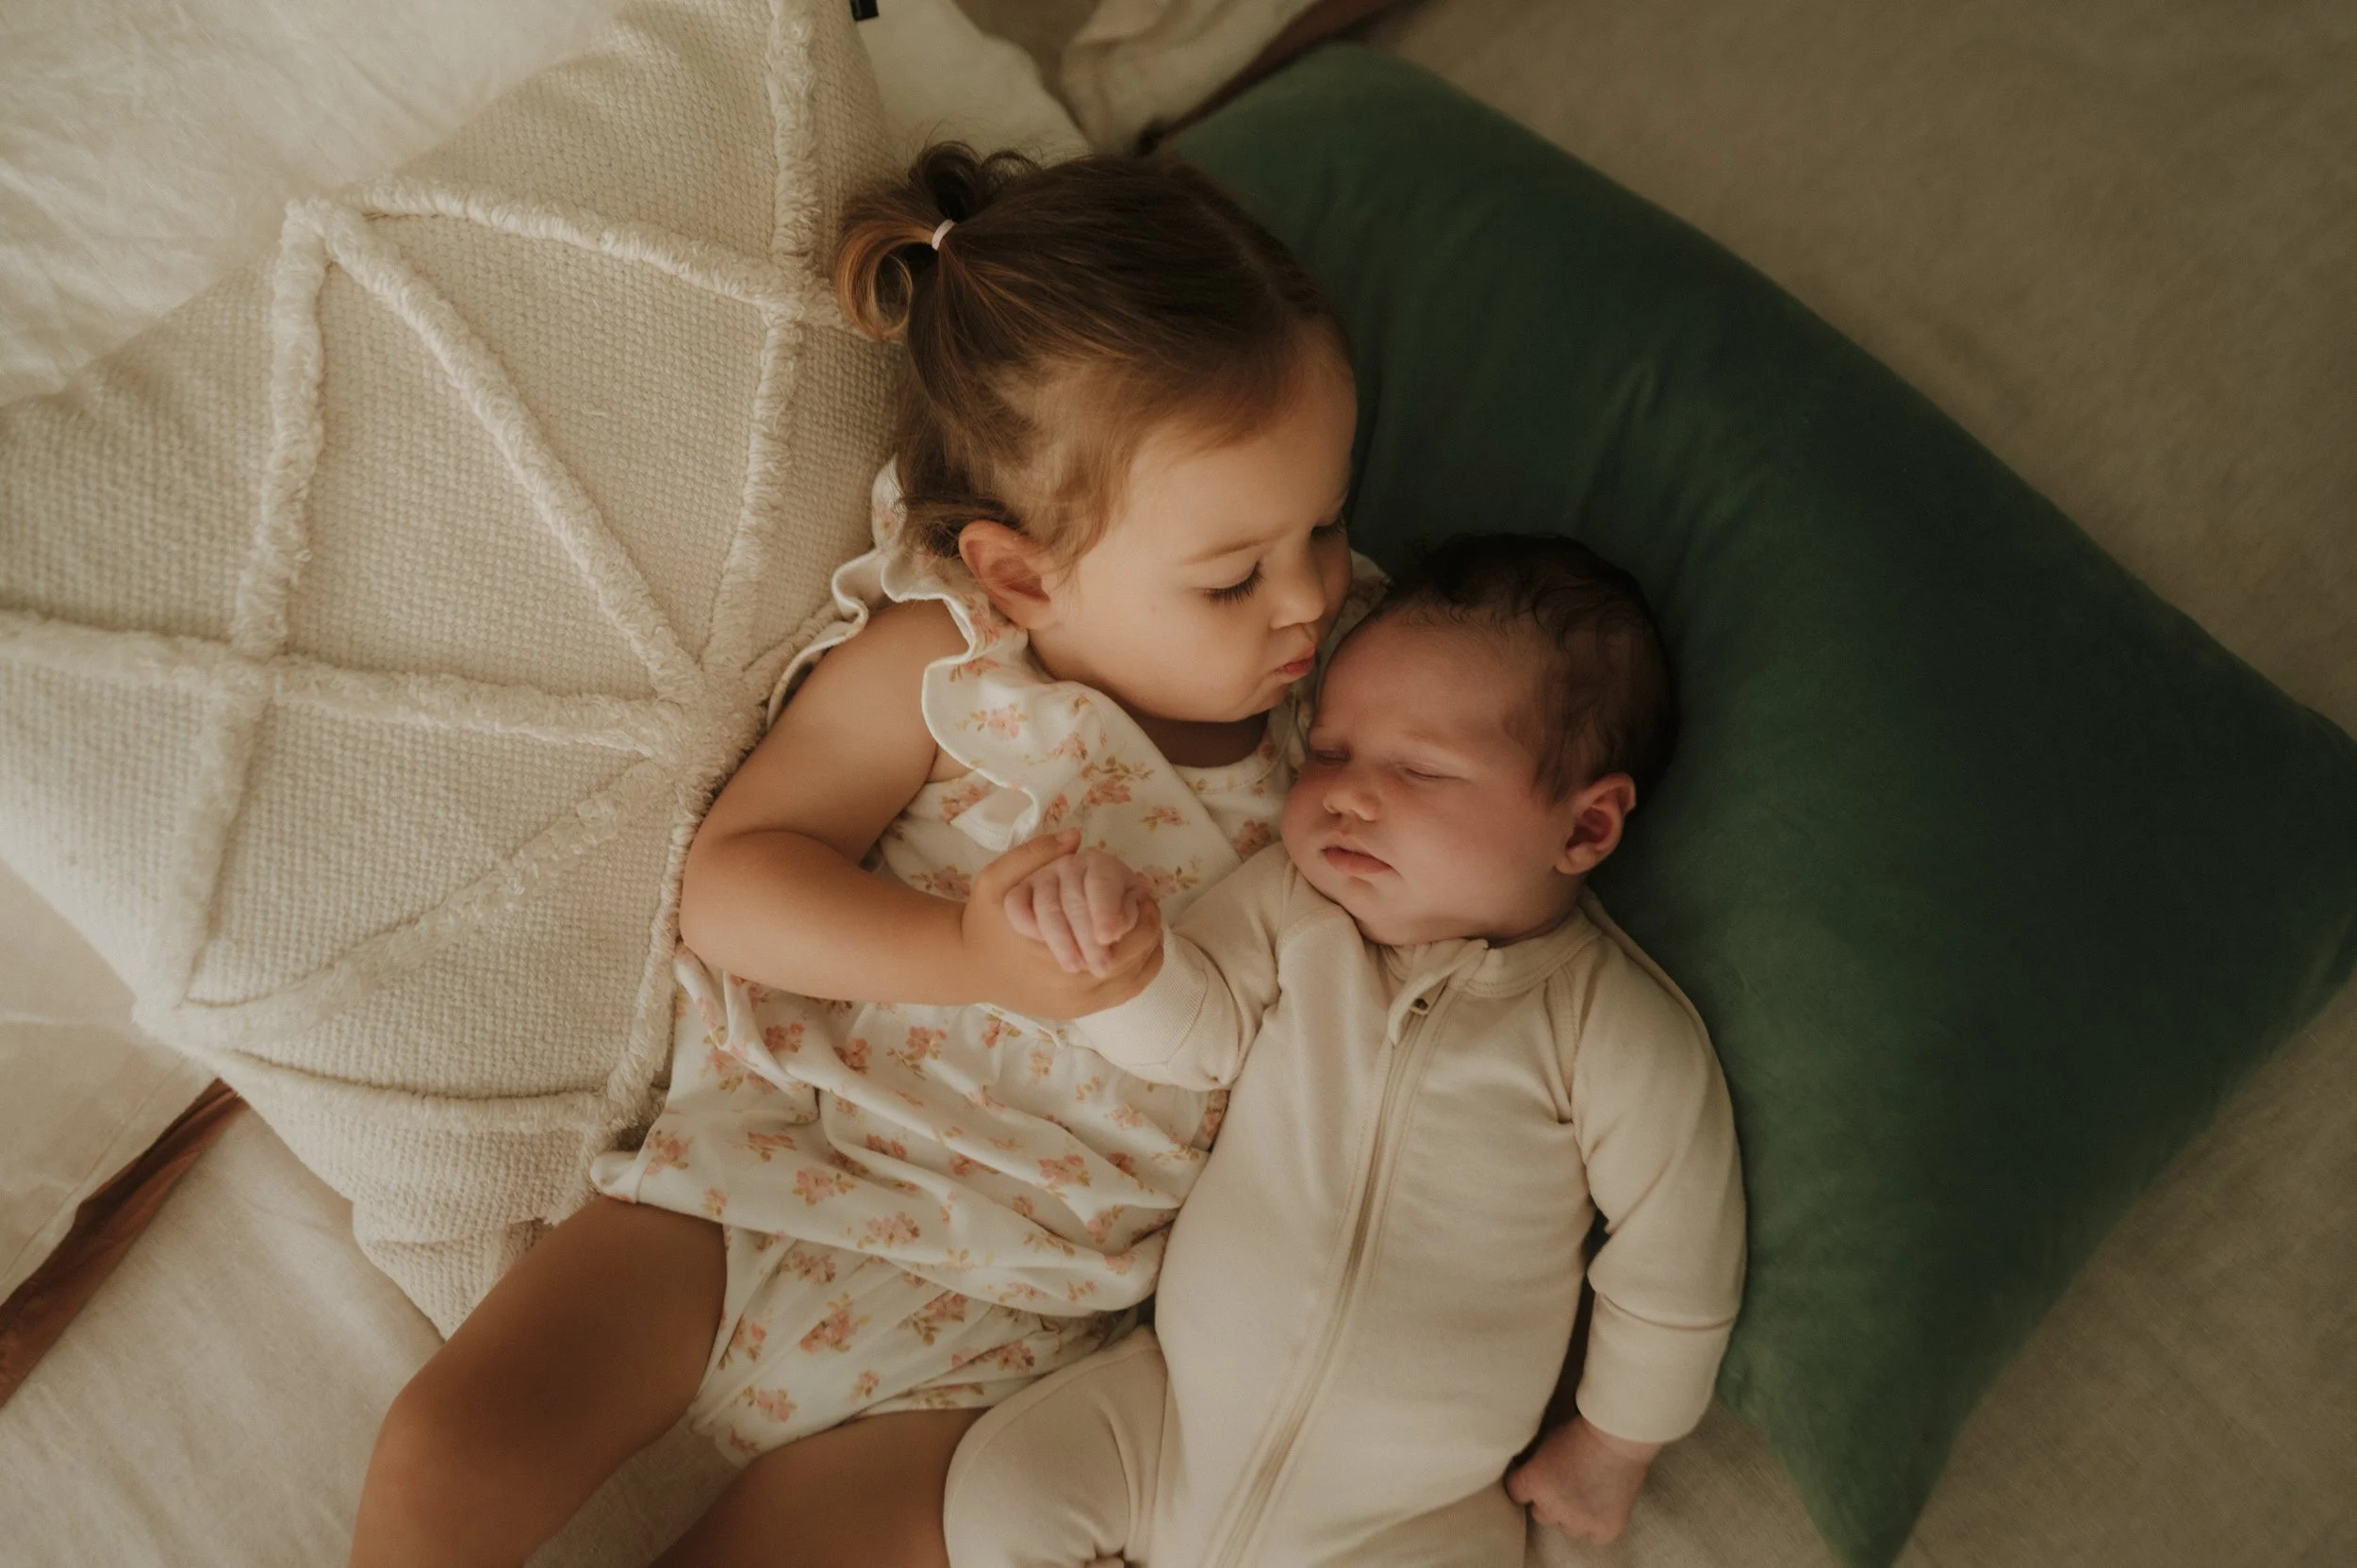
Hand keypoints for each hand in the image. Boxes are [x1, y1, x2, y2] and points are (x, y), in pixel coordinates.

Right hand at [963, 832, 1162, 1019]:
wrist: (969, 967)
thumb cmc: (985, 921)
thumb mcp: (997, 879)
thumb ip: (1033, 854)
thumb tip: (1074, 837)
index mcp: (1055, 951)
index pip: (1117, 934)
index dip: (1137, 911)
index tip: (1142, 890)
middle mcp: (1069, 983)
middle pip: (1132, 958)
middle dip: (1148, 929)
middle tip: (1151, 904)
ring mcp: (1076, 1004)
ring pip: (1132, 978)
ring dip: (1148, 949)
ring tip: (1150, 923)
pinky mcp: (1077, 1012)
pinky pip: (1123, 994)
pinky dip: (1141, 972)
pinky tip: (1145, 949)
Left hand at [1506, 1416, 1659, 1545]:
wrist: (1617, 1437)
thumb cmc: (1581, 1432)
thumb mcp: (1547, 1442)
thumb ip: (1536, 1465)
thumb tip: (1530, 1473)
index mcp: (1534, 1483)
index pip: (1516, 1493)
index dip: (1526, 1485)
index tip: (1535, 1480)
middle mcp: (1552, 1507)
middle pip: (1540, 1514)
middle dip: (1549, 1502)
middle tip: (1565, 1486)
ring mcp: (1579, 1522)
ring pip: (1567, 1527)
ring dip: (1572, 1515)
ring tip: (1587, 1495)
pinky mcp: (1604, 1529)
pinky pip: (1594, 1536)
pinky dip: (1596, 1526)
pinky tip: (1602, 1508)